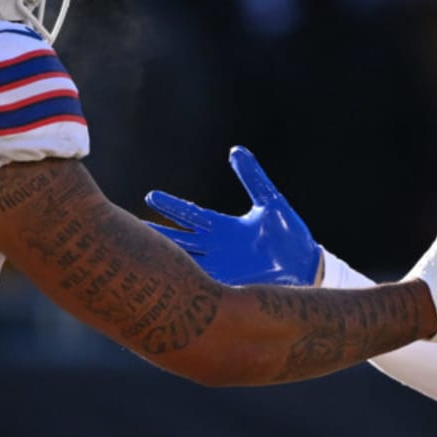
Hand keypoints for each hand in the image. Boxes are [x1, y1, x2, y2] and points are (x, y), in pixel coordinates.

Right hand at [144, 146, 319, 285]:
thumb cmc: (290, 235)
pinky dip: (188, 283)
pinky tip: (170, 282)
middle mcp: (217, 248)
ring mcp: (222, 268)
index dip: (171, 205)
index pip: (191, 214)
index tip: (150, 196)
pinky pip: (204, 284)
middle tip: (129, 226)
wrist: (308, 267)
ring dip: (167, 258)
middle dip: (157, 233)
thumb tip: (237, 151)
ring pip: (187, 262)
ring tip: (142, 254)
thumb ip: (254, 178)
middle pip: (179, 239)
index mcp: (224, 228)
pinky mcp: (231, 285)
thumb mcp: (271, 203)